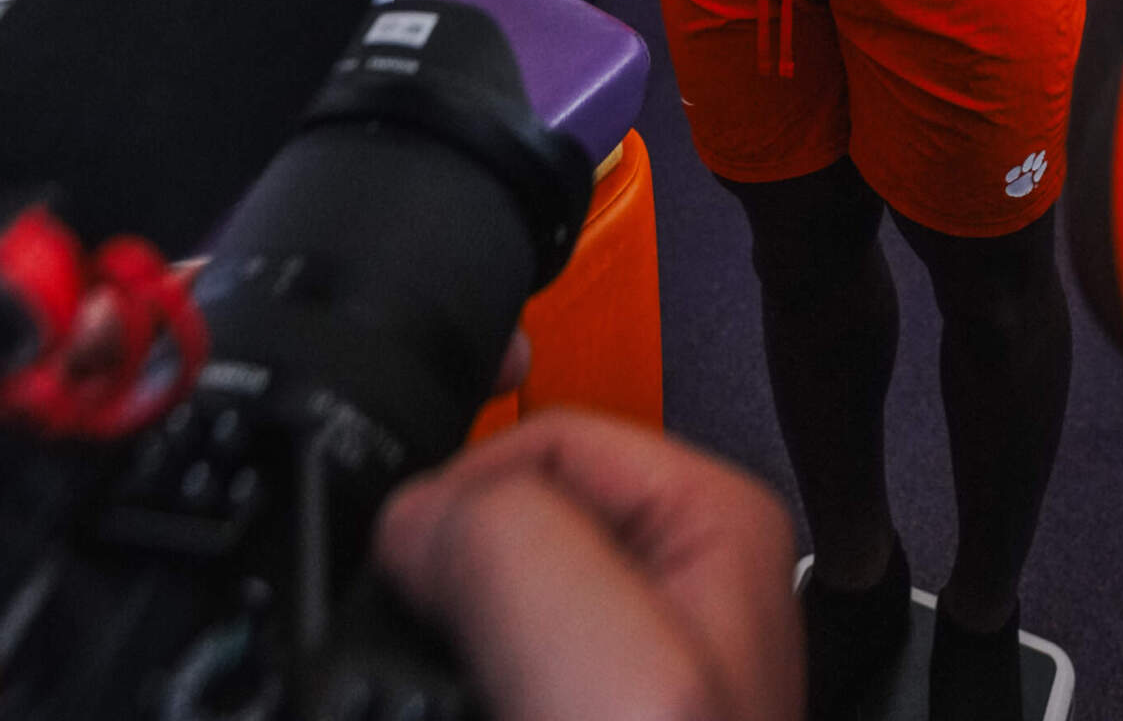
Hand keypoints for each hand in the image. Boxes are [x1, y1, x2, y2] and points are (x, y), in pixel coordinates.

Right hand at [376, 411, 800, 720]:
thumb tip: (414, 511)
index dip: (457, 489)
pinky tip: (441, 702)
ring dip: (435, 633)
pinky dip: (440, 680)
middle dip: (446, 570)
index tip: (404, 564)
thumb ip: (506, 536)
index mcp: (719, 524)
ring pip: (488, 597)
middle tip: (411, 646)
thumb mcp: (601, 665)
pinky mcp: (582, 710)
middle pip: (513, 515)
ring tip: (428, 690)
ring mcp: (631, 663)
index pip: (548, 430)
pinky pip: (481, 664)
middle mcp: (685, 583)